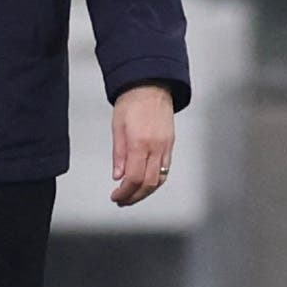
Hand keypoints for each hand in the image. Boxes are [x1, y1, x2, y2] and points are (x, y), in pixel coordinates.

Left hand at [110, 83, 175, 206]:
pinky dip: (155, 181)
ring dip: (146, 192)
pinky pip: (165, 170)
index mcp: (140, 143)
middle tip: (122, 200)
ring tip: (133, 195)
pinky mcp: (170, 144)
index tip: (116, 196)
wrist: (151, 86)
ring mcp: (165, 146)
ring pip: (159, 179)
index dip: (124, 192)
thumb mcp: (117, 127)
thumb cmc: (132, 102)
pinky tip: (146, 183)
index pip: (134, 178)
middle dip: (134, 197)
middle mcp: (156, 147)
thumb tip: (118, 175)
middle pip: (148, 183)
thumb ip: (119, 154)